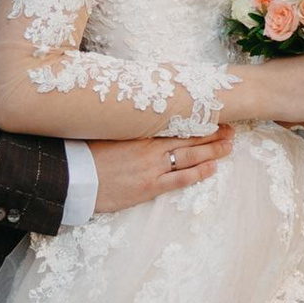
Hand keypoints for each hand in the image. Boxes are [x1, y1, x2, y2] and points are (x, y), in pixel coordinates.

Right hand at [88, 127, 236, 213]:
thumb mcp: (106, 132)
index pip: (176, 123)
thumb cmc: (83, 153)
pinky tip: (212, 168)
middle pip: (188, 139)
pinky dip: (198, 173)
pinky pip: (179, 179)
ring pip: (190, 157)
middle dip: (212, 134)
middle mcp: (149, 147)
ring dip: (212, 151)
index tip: (213, 115)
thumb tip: (135, 117)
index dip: (197, 121)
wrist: (72, 177)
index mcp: (139, 132)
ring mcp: (151, 168)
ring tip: (229, 146)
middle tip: (231, 129)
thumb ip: (125, 126)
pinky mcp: (148, 187)